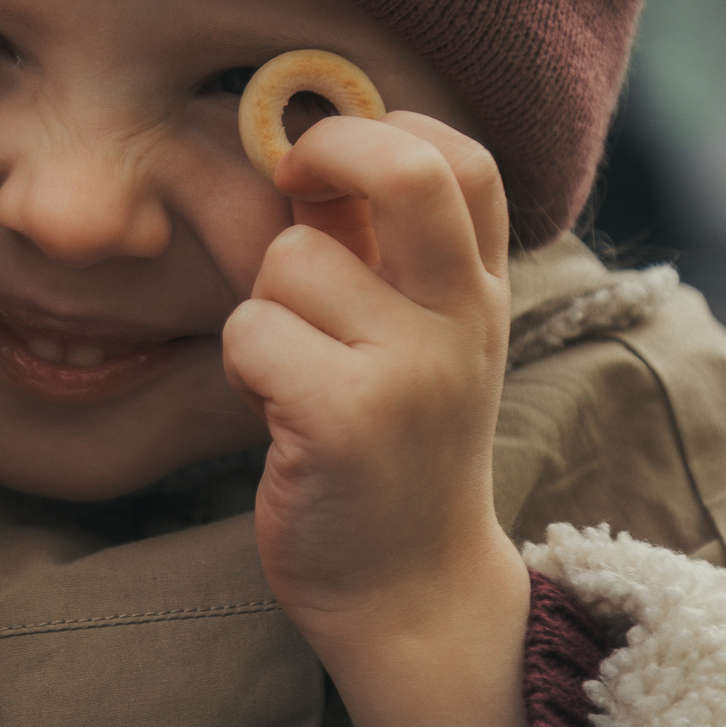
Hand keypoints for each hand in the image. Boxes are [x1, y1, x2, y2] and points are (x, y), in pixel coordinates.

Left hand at [221, 111, 531, 726]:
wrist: (412, 596)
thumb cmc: (390, 455)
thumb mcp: (411, 342)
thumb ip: (377, 253)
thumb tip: (310, 155)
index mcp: (482, 291)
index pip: (462, 157)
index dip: (381, 130)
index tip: (325, 167)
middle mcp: (463, 318)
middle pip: (404, 167)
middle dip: (327, 149)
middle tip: (292, 185)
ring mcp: (411, 368)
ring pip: (289, 260)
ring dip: (265, 311)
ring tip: (295, 377)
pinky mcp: (345, 418)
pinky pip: (250, 331)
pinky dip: (244, 371)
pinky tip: (278, 419)